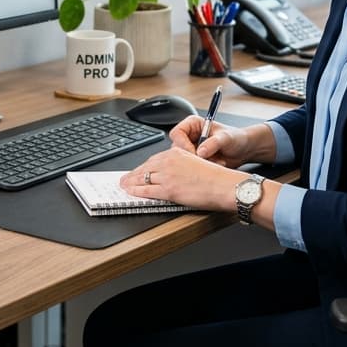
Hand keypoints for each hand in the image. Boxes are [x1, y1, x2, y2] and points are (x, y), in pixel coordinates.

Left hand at [120, 146, 241, 210]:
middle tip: (124, 178)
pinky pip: (146, 190)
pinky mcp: (168, 190)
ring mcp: (168, 176)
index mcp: (177, 153)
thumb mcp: (196, 162)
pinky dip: (135, 192)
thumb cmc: (216, 177)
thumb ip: (182, 164)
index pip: (154, 159)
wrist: (223, 185)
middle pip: (145, 167)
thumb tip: (173, 172)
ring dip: (130, 182)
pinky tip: (130, 192)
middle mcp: (170, 162)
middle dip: (133, 174)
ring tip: (123, 186)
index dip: (143, 167)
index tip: (138, 170)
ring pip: (143, 178)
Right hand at [168, 116, 252, 167]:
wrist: (244, 150)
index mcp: (193, 124)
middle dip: (192, 157)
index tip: (194, 153)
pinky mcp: (196, 161)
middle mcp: (190, 137)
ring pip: (183, 160)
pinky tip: (215, 164)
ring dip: (199, 164)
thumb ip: (213, 143)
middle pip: (177, 149)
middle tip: (206, 160)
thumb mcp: (226, 138)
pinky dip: (203, 169)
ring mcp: (192, 149)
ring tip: (215, 161)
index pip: (177, 133)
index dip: (183, 144)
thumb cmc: (236, 138)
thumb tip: (200, 151)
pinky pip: (192, 168)